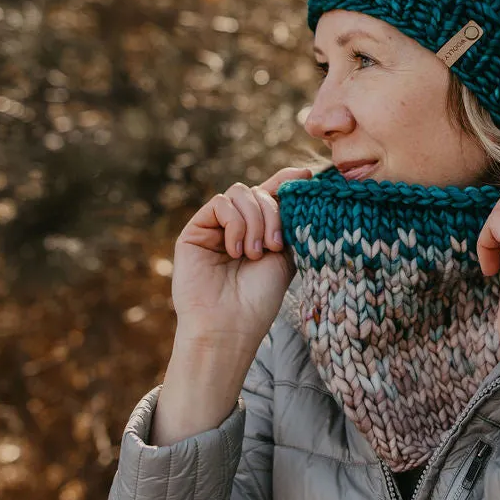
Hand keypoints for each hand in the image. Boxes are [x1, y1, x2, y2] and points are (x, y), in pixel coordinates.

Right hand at [171, 165, 312, 362]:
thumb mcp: (284, 253)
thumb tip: (301, 173)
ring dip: (255, 220)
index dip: (285, 181)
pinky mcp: (195, 231)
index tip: (304, 176)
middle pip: (257, 192)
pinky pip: (219, 204)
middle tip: (274, 246)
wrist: (230, 326)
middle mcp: (237, 227)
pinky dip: (235, 223)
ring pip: (239, 193)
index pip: (270, 195)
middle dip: (271, 213)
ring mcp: (214, 228)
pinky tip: (236, 250)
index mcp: (259, 231)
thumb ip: (288, 218)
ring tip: (254, 253)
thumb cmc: (259, 298)